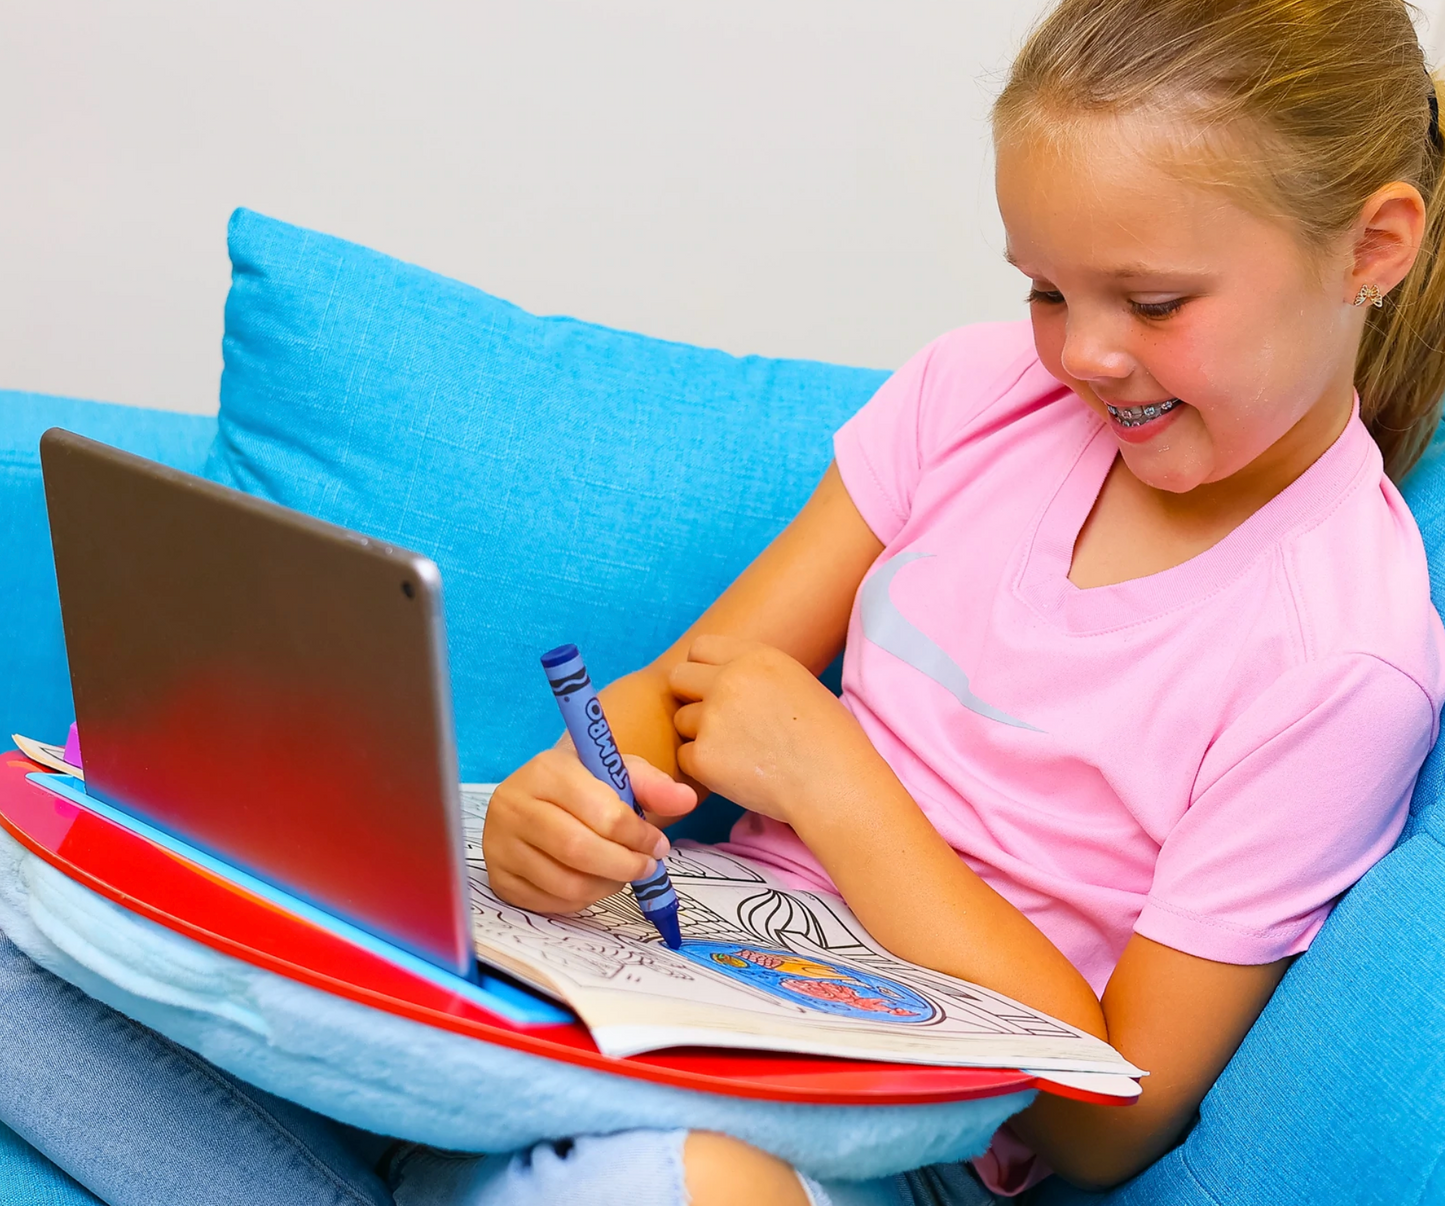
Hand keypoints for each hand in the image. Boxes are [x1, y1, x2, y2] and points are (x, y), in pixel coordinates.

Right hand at [484, 747, 696, 912]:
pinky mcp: (498, 877)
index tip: (658, 844)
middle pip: (578, 850)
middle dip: (624, 865)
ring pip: (565, 883)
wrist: (540, 796)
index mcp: (546, 769)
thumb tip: (686, 799)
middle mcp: (512, 804)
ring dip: (606, 885)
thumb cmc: (584, 784)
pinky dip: (581, 900)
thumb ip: (653, 784)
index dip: (638, 835)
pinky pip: (549, 903)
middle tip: (646, 867)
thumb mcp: (618, 772)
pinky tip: (592, 880)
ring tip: (621, 871)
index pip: (601, 812)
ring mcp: (498, 843)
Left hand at [668, 635, 870, 824]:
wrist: (834, 784)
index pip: (701, 647)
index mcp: (756, 657)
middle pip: (678, 677)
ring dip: (700, 735)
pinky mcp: (704, 756)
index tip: (714, 688)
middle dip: (690, 697)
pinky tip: (736, 772)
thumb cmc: (828, 738)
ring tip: (740, 752)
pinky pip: (684, 756)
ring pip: (682, 720)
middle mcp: (729, 680)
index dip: (704, 669)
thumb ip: (754, 673)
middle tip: (717, 722)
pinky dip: (703, 767)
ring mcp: (713, 718)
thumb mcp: (796, 681)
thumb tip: (720, 675)